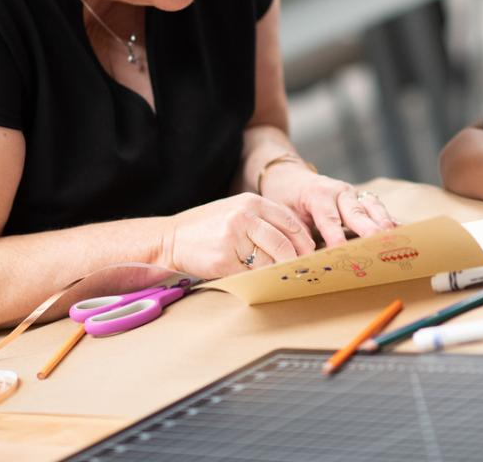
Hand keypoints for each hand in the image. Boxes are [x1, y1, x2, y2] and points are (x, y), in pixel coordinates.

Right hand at [165, 193, 315, 277]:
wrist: (172, 238)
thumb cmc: (209, 226)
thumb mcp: (237, 210)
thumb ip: (265, 221)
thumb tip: (298, 242)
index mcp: (251, 202)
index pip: (290, 223)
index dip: (304, 242)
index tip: (309, 254)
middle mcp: (244, 217)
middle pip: (284, 244)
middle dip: (295, 261)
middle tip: (299, 270)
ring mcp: (233, 238)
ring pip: (269, 262)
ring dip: (275, 272)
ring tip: (275, 275)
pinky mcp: (224, 260)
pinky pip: (251, 274)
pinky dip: (256, 279)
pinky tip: (254, 277)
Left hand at [260, 164, 396, 246]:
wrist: (290, 176)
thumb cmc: (285, 198)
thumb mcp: (283, 215)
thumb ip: (295, 236)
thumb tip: (303, 262)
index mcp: (318, 194)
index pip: (328, 218)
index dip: (335, 236)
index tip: (342, 251)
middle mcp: (339, 191)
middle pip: (357, 212)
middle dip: (368, 229)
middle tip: (378, 244)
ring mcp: (353, 194)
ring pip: (372, 207)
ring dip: (384, 223)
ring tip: (395, 238)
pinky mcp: (361, 199)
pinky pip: (378, 209)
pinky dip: (389, 219)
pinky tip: (402, 229)